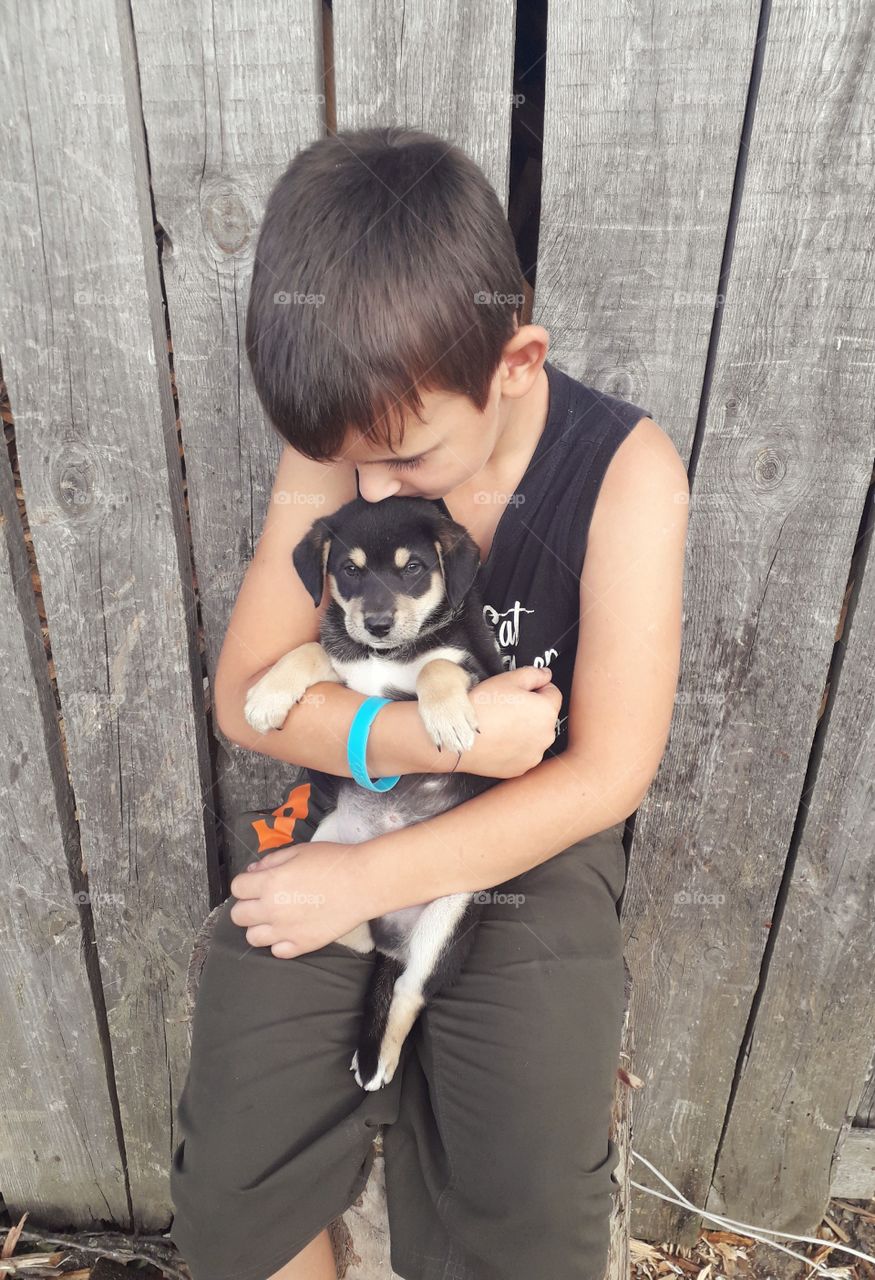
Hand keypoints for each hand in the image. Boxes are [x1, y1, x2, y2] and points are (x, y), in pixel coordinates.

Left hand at [229, 840, 376, 957]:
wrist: (362, 882)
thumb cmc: (334, 862)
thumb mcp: (298, 850)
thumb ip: (271, 860)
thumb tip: (254, 871)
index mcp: (269, 882)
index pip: (237, 888)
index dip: (245, 883)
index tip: (254, 882)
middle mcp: (272, 909)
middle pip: (238, 915)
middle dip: (246, 905)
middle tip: (262, 900)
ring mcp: (286, 930)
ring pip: (253, 938)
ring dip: (259, 927)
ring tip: (274, 918)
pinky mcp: (303, 944)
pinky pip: (277, 951)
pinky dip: (279, 943)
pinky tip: (290, 931)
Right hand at [457, 666, 562, 777]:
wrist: (461, 737)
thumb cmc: (484, 706)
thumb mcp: (508, 679)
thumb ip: (533, 674)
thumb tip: (546, 675)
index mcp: (547, 711)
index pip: (553, 693)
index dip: (537, 687)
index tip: (520, 690)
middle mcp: (547, 735)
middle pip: (544, 716)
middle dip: (531, 710)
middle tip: (506, 706)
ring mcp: (534, 755)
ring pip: (534, 736)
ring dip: (525, 730)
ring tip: (500, 725)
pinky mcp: (521, 768)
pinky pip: (523, 753)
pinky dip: (515, 747)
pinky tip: (498, 740)